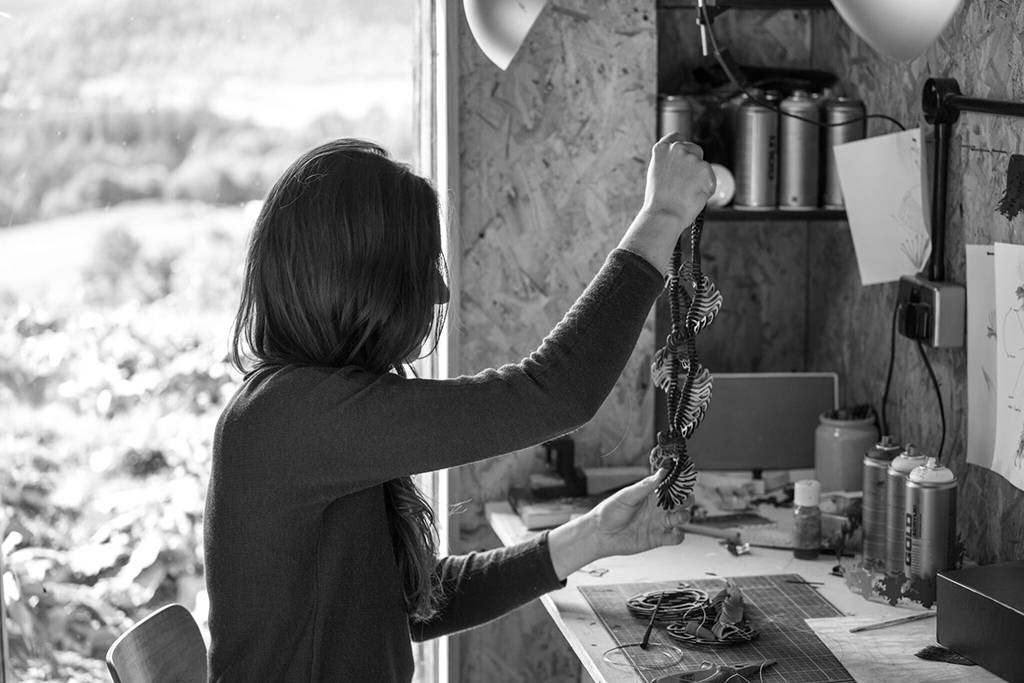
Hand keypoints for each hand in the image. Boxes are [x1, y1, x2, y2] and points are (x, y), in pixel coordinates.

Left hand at [546, 469, 692, 579]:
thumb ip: (645, 486)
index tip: (686, 480)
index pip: (670, 486)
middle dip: (686, 500)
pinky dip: (679, 536)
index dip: (679, 483)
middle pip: (680, 502)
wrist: (600, 534)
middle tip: (685, 499)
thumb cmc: (609, 512)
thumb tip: (662, 472)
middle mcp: (657, 508)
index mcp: (650, 495)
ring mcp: (658, 523)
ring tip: (678, 516)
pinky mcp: (657, 538)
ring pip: (680, 518)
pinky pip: (674, 538)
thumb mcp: (627, 496)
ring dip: (684, 516)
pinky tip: (674, 533)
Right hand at [617, 134, 715, 272]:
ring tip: (686, 194)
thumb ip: (669, 164)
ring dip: (699, 178)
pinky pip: (710, 179)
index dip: (682, 146)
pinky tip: (694, 197)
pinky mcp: (706, 169)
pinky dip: (706, 188)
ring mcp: (692, 158)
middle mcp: (677, 149)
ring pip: (703, 166)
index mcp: (662, 149)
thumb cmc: (658, 202)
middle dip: (694, 163)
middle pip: (694, 149)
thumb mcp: (656, 175)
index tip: (684, 154)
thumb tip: (683, 166)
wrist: (665, 215)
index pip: (676, 137)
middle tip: (687, 182)